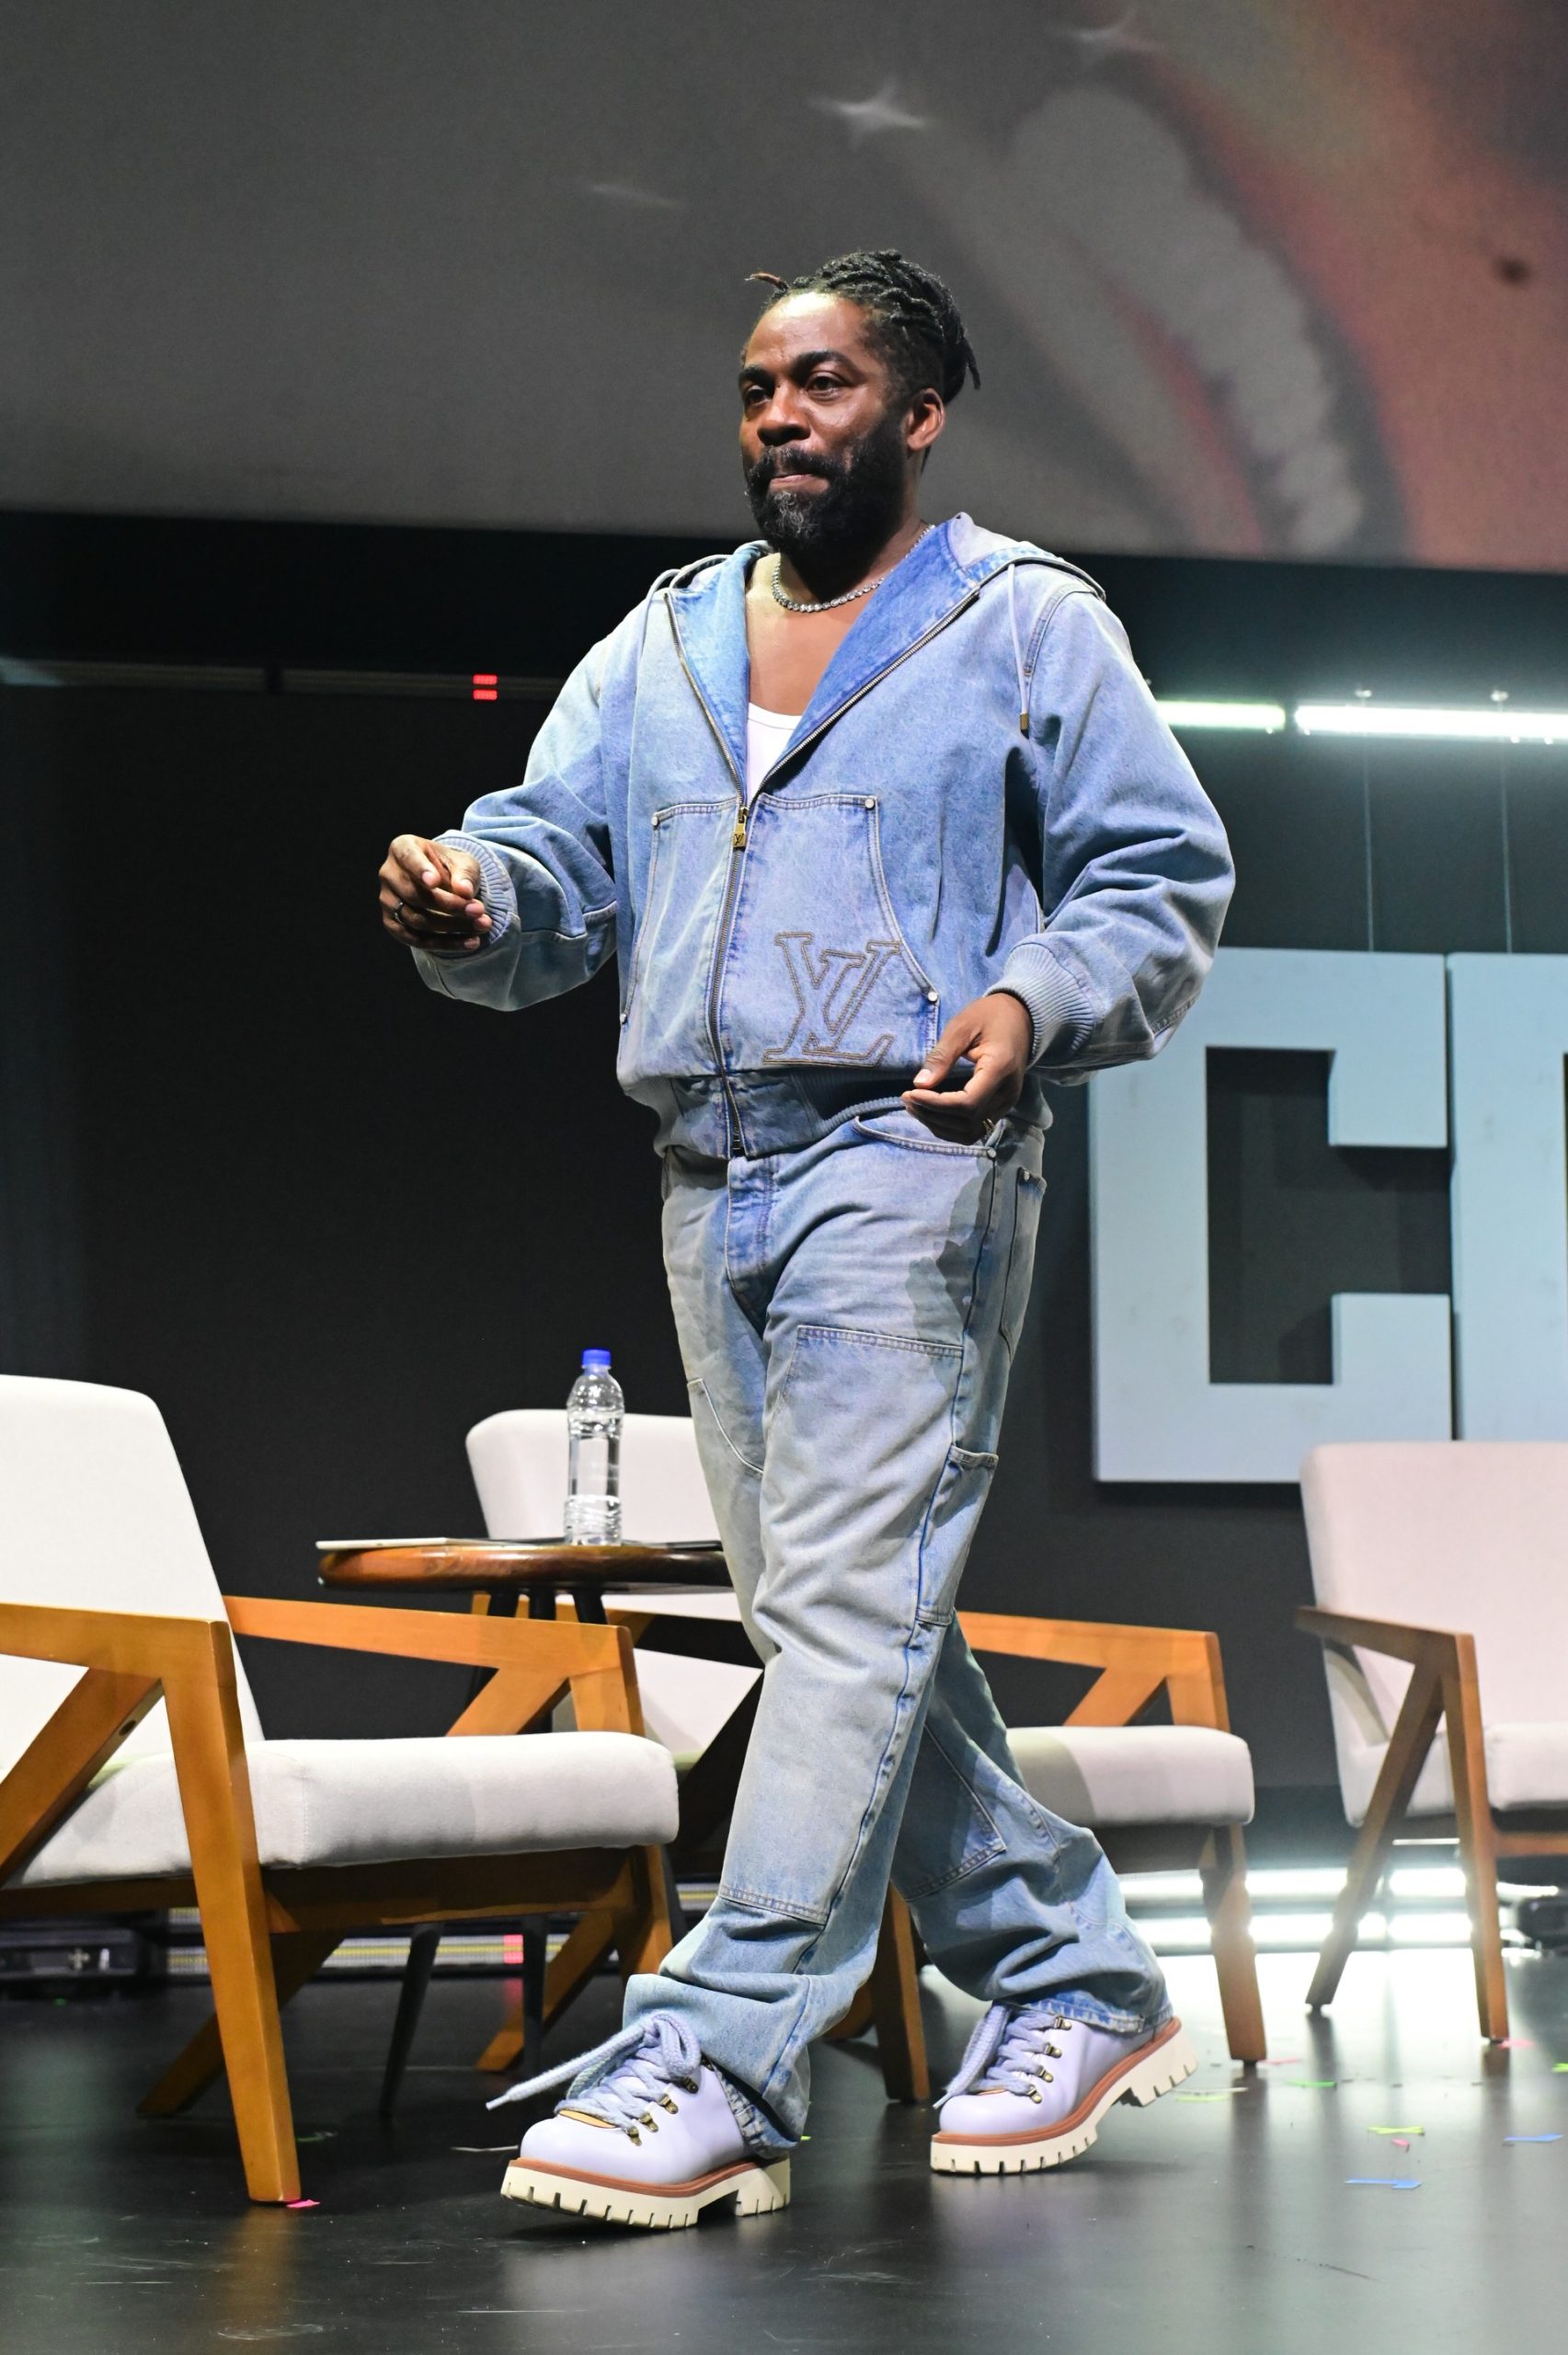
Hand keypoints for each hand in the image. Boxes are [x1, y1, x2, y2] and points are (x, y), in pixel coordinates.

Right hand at [378, 834, 491, 951]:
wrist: (442, 882)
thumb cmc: (450, 866)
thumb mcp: (463, 862)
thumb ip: (464, 873)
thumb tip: (465, 891)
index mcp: (402, 848)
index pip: (408, 858)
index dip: (420, 870)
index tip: (434, 881)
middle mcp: (389, 874)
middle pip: (415, 895)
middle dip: (450, 906)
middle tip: (479, 910)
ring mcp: (387, 900)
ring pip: (416, 920)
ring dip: (452, 927)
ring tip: (482, 925)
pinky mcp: (392, 923)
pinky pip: (416, 939)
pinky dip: (445, 944)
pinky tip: (470, 942)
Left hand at [901, 993, 1031, 1141]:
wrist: (1020, 1018)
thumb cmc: (989, 1016)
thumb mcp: (962, 1027)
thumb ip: (942, 1056)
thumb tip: (919, 1084)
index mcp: (1000, 1069)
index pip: (967, 1103)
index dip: (936, 1105)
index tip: (911, 1092)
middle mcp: (1007, 1093)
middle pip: (967, 1121)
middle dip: (932, 1115)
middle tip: (907, 1098)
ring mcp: (1006, 1103)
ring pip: (970, 1132)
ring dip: (940, 1125)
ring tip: (916, 1107)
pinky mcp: (1001, 1107)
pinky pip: (974, 1128)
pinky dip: (950, 1127)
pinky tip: (932, 1112)